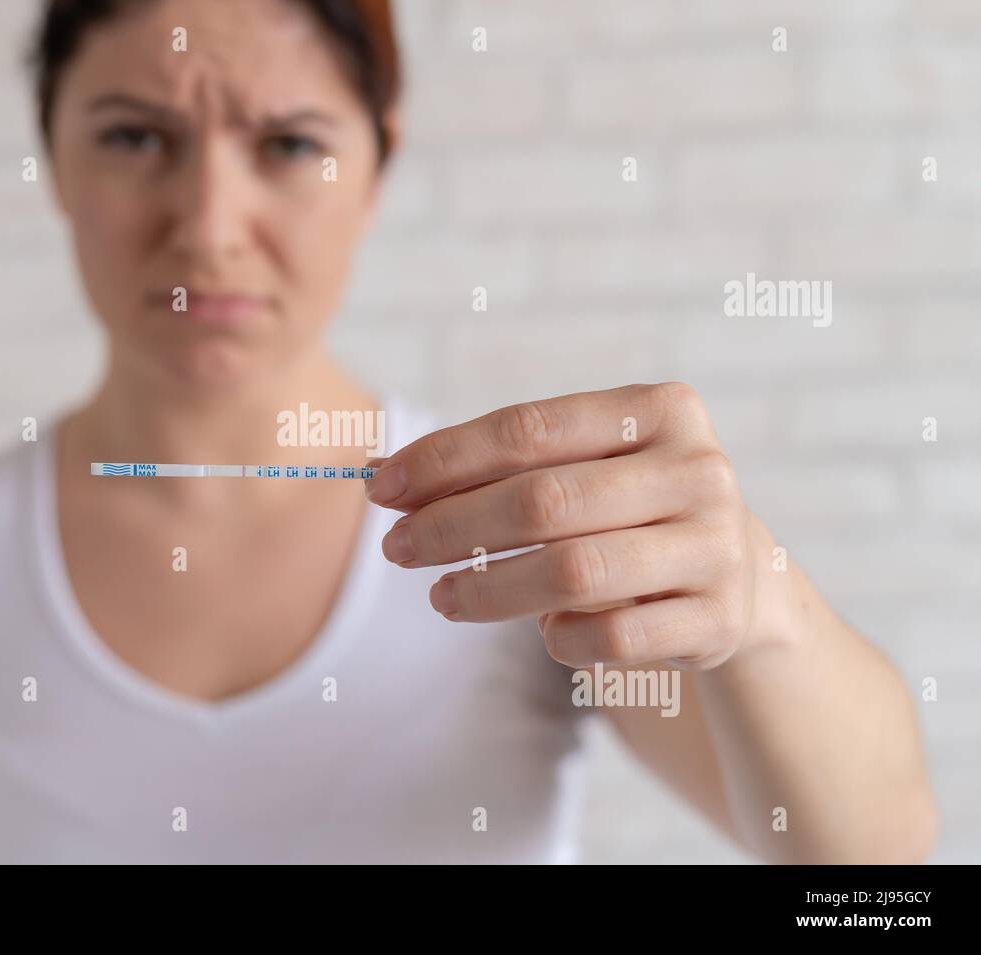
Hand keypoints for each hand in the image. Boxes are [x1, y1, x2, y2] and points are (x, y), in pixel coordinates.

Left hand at [365, 382, 786, 670]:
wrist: (734, 578)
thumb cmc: (624, 509)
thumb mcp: (574, 469)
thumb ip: (490, 465)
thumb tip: (378, 470)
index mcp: (658, 410)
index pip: (529, 428)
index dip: (444, 459)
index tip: (380, 487)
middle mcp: (698, 470)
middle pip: (544, 501)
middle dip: (452, 526)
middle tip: (395, 548)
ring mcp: (716, 546)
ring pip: (574, 573)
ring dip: (488, 590)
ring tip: (440, 597)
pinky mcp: (718, 618)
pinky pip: (611, 638)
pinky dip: (558, 637)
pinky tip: (540, 631)